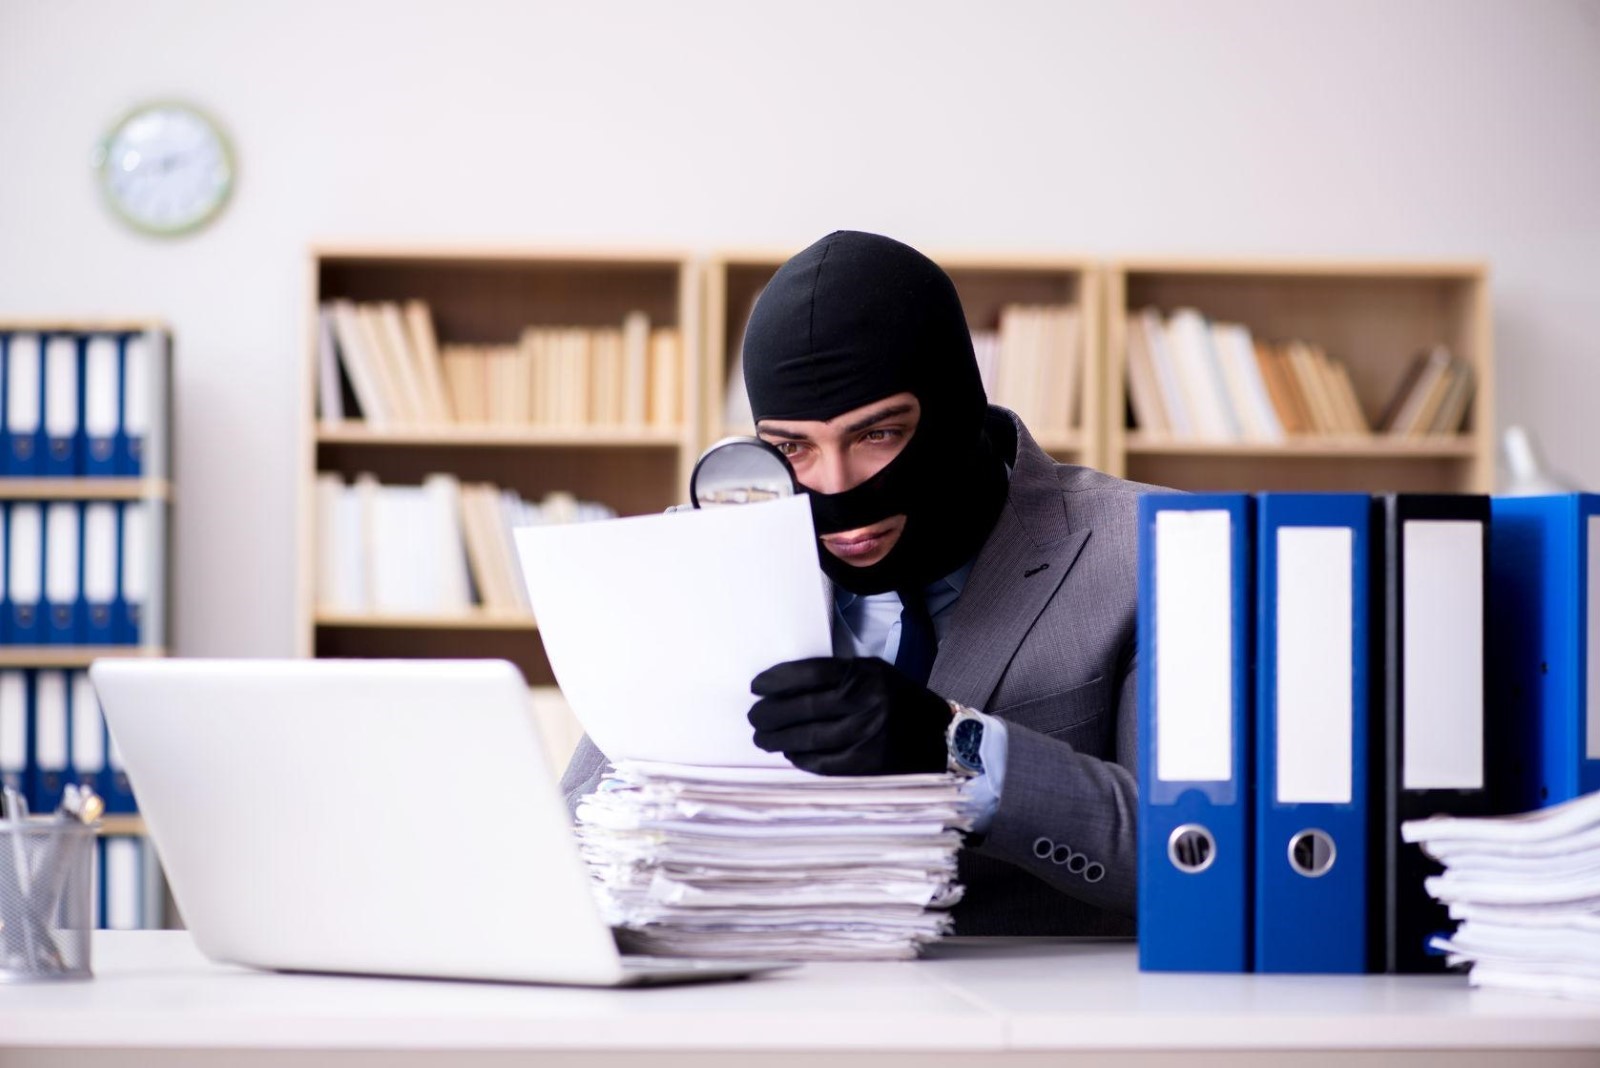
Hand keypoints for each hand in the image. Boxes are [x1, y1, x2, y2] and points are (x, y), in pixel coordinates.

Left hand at [748, 657, 952, 774]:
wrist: (942, 737)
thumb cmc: (901, 700)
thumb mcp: (876, 674)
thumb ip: (839, 676)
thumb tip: (786, 685)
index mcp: (867, 674)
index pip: (810, 674)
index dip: (777, 680)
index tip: (756, 686)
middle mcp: (867, 702)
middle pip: (803, 708)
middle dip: (770, 714)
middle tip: (754, 717)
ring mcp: (868, 735)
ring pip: (809, 738)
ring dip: (779, 739)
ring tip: (763, 738)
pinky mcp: (869, 764)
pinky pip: (824, 763)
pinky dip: (802, 759)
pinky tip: (791, 754)